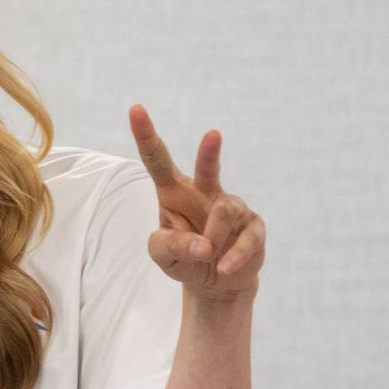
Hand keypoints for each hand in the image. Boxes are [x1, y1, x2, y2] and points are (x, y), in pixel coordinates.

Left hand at [128, 103, 264, 300]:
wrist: (216, 280)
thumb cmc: (184, 257)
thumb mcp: (163, 256)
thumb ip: (172, 246)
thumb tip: (204, 246)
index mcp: (173, 192)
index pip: (158, 160)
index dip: (146, 135)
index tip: (135, 109)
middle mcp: (203, 192)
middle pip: (207, 168)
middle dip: (209, 152)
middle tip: (212, 134)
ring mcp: (231, 207)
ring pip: (224, 212)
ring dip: (213, 237)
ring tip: (207, 255)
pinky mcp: (253, 226)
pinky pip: (245, 239)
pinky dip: (233, 256)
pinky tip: (224, 267)